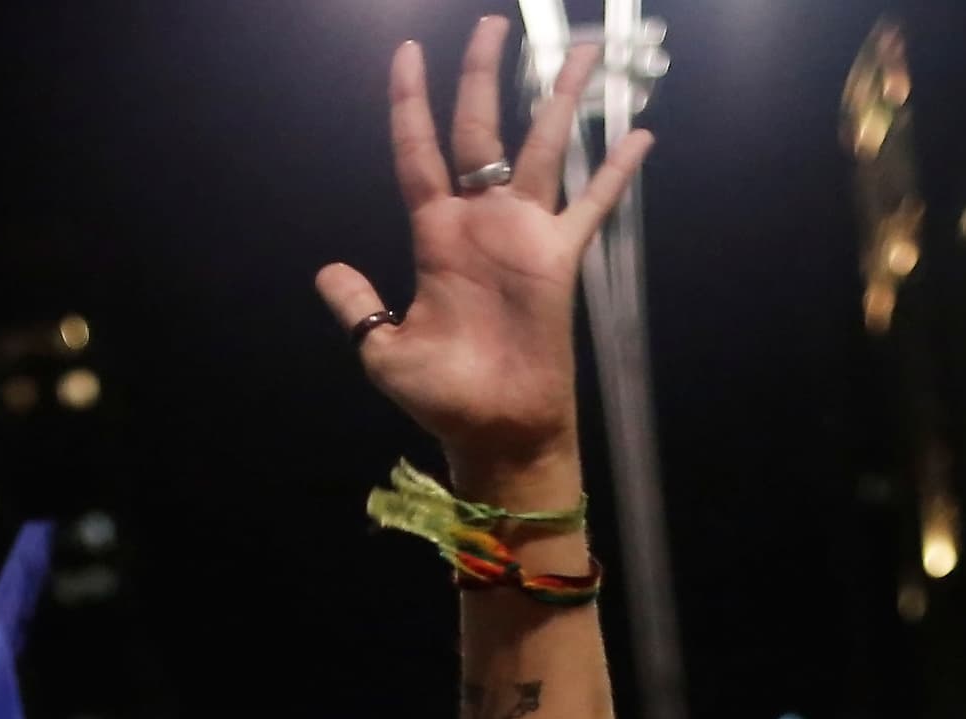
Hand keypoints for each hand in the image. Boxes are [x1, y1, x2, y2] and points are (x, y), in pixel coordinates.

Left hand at [313, 20, 653, 483]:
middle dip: (483, 76)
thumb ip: (357, 306)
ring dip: (558, 98)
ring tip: (575, 50)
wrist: (493, 430)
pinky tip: (638, 132)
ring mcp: (524, 235)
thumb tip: (327, 271)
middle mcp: (481, 222)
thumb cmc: (441, 396)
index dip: (410, 103)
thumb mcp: (382, 349)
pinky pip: (592, 204)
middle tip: (492, 23)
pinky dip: (615, 171)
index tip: (407, 53)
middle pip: (481, 130)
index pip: (419, 152)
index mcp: (434, 235)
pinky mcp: (560, 258)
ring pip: (542, 148)